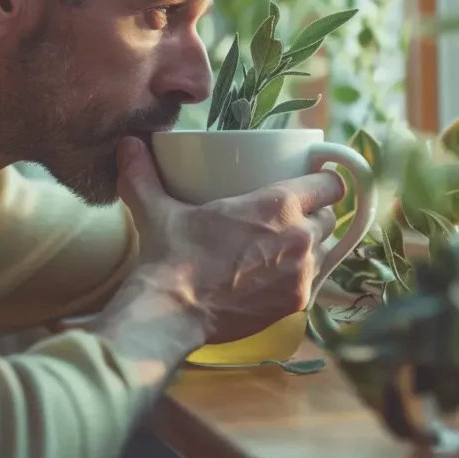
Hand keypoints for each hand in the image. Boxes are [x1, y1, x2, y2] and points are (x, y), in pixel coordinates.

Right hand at [115, 136, 342, 343]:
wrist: (172, 313)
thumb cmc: (172, 256)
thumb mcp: (159, 210)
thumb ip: (144, 174)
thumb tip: (129, 144)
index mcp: (278, 205)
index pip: (330, 185)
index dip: (324, 182)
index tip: (312, 181)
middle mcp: (300, 237)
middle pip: (330, 218)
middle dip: (315, 214)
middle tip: (291, 215)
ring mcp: (302, 275)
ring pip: (326, 251)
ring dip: (312, 246)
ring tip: (286, 245)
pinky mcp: (296, 304)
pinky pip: (313, 282)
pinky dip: (301, 276)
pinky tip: (279, 274)